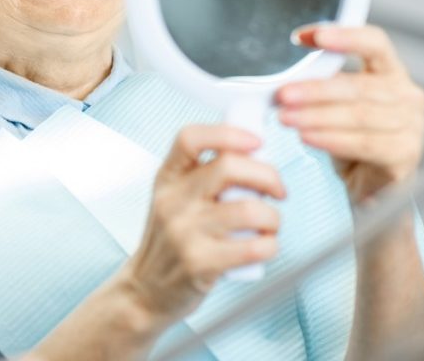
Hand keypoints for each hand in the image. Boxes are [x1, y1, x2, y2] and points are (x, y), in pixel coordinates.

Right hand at [123, 125, 284, 322]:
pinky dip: (271, 245)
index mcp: (167, 178)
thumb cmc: (170, 241)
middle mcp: (172, 200)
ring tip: (270, 225)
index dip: (228, 133)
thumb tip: (254, 152)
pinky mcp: (200, 263)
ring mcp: (184, 232)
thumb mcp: (173, 199)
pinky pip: (254, 247)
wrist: (146, 288)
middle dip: (268, 175)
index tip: (256, 142)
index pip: (190, 138)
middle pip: (229, 167)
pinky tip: (264, 246)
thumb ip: (202, 176)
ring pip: (250, 210)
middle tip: (277, 190)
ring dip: (273, 217)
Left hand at [277, 25, 423, 205]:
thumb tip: (284, 76)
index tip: (309, 36)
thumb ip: (320, 84)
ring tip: (286, 118)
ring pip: (359, 115)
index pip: (375, 43)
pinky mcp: (405, 155)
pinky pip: (365, 144)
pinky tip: (307, 138)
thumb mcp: (334, 104)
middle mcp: (407, 95)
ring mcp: (412, 126)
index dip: (345, 36)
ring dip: (317, 116)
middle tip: (283, 95)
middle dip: (315, 90)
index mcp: (390, 72)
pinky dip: (332, 139)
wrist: (369, 182)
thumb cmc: (350, 136)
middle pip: (360, 85)